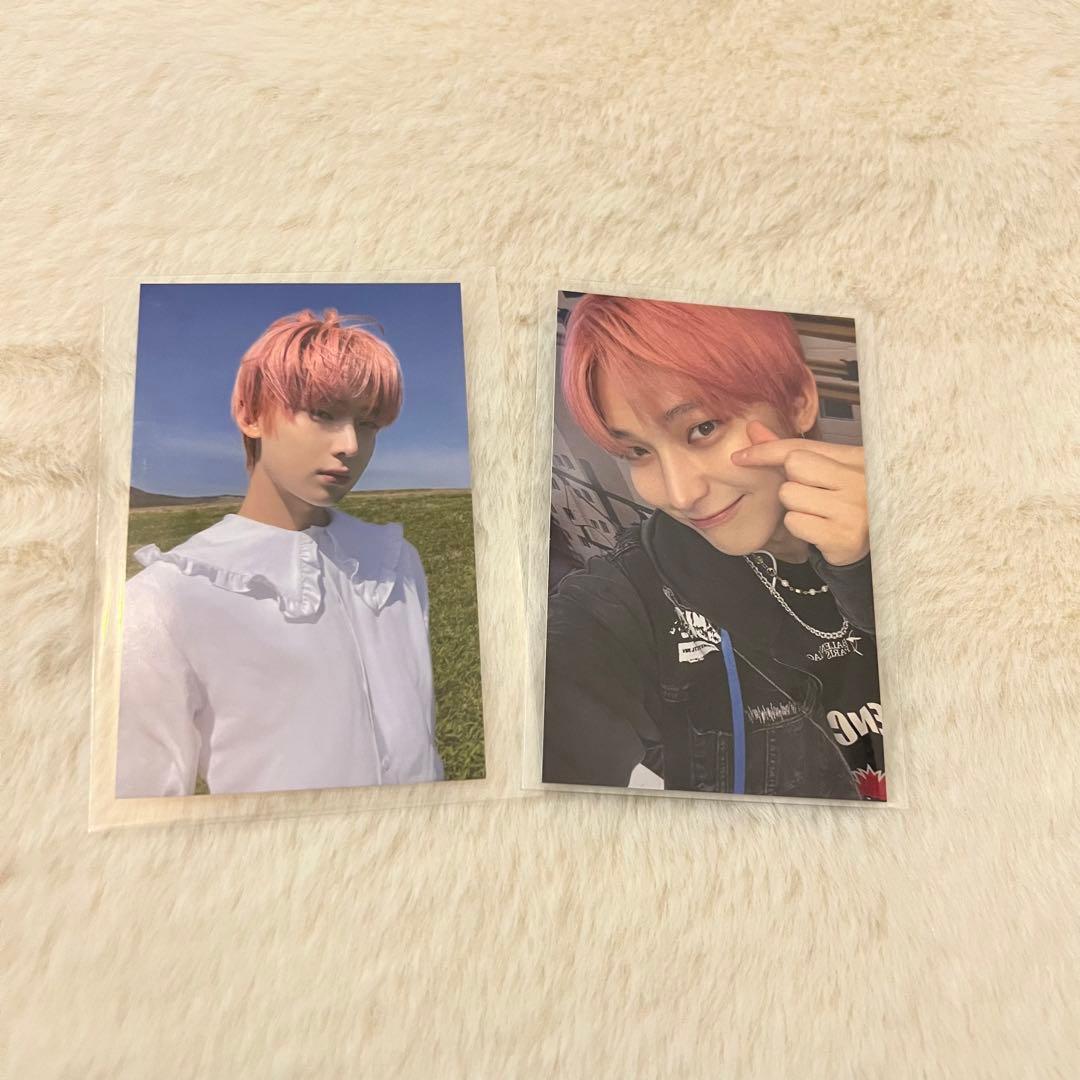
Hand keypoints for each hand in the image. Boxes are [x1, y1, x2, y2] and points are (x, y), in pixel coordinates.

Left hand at [731, 421, 869, 565]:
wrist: (877, 541)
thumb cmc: (845, 501)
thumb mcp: (825, 470)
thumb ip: (789, 450)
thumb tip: (753, 428)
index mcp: (856, 456)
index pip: (800, 446)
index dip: (766, 450)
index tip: (740, 457)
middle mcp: (860, 479)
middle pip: (793, 466)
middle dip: (792, 482)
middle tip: (813, 496)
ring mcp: (854, 508)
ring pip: (790, 496)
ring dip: (796, 507)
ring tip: (820, 513)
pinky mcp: (844, 536)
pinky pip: (795, 522)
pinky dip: (801, 528)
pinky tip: (821, 530)